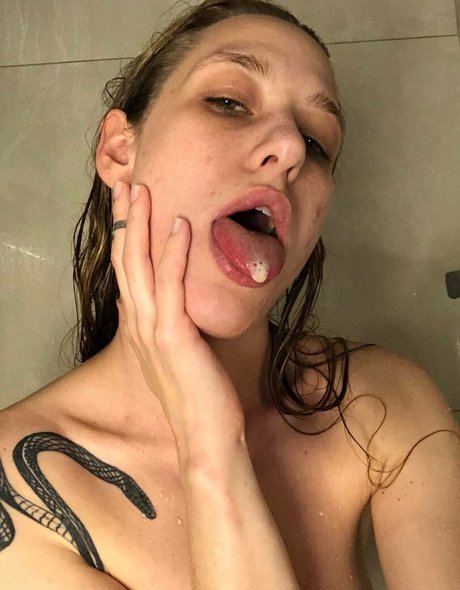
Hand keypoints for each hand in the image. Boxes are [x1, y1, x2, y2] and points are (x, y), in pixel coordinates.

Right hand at [111, 181, 244, 461]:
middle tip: (125, 183)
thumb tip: (163, 304)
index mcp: (141, 326)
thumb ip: (166, 326)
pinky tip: (180, 224)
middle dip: (126, 220)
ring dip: (142, 225)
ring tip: (142, 188)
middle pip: (126, 261)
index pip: (128, 272)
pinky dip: (173, 253)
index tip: (129, 206)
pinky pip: (171, 286)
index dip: (126, 236)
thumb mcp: (177, 355)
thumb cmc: (198, 395)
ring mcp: (153, 330)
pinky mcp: (173, 337)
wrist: (205, 437)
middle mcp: (140, 324)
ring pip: (141, 267)